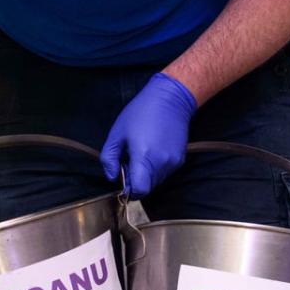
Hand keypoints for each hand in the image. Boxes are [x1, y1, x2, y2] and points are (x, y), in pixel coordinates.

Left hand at [100, 72, 197, 196]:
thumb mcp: (117, 133)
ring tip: (141, 154)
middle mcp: (162, 163)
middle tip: (129, 162)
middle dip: (136, 181)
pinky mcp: (180, 159)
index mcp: (144, 157)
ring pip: (156, 181)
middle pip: (147, 188)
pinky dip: (156, 168)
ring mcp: (173, 162)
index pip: (139, 190)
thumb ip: (109, 159)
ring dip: (146, 175)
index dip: (129, 190)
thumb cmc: (141, 112)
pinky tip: (152, 150)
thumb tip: (111, 177)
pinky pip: (165, 173)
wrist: (170, 98)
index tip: (123, 181)